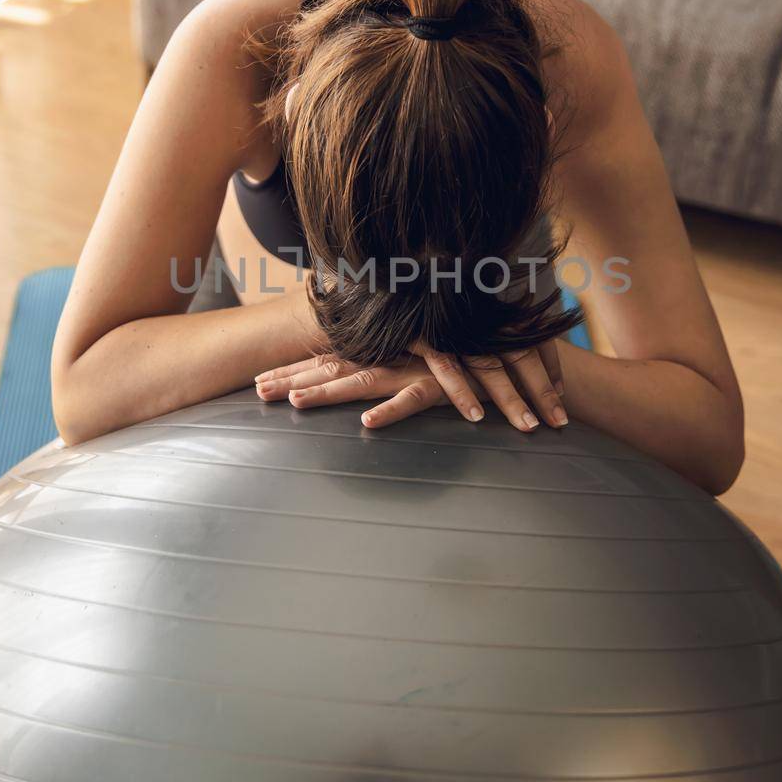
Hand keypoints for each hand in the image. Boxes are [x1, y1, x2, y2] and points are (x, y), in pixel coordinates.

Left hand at [254, 341, 566, 431]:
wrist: (527, 356)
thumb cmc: (476, 367)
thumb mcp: (431, 371)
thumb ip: (400, 378)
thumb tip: (367, 395)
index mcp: (389, 355)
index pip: (333, 362)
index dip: (295, 370)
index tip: (257, 381)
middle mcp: (397, 358)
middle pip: (335, 369)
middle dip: (293, 379)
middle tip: (255, 390)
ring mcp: (418, 368)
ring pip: (364, 380)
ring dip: (329, 393)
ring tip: (295, 402)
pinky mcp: (446, 383)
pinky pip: (416, 399)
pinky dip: (392, 412)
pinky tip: (366, 425)